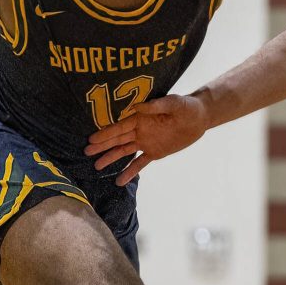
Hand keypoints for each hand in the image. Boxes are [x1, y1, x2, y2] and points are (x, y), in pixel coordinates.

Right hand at [84, 93, 209, 186]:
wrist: (199, 118)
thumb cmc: (186, 106)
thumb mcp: (173, 103)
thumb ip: (156, 105)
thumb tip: (136, 106)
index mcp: (141, 117)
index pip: (120, 126)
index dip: (105, 133)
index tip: (91, 138)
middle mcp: (140, 130)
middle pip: (117, 139)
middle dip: (102, 145)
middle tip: (86, 152)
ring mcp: (146, 142)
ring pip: (125, 151)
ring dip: (111, 158)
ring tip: (97, 166)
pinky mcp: (155, 152)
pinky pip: (140, 163)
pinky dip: (130, 172)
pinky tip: (119, 181)